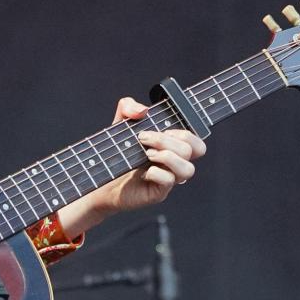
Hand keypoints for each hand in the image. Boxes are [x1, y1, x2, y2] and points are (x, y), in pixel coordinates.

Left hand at [101, 96, 206, 212]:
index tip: (163, 129)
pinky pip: (168, 181)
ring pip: (188, 169)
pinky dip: (157, 172)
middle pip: (191, 150)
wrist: (102, 173)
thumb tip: (143, 110)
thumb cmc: (117, 149)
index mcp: (172, 147)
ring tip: (147, 154)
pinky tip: (144, 171)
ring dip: (167, 156)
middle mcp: (174, 163)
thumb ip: (129, 107)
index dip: (186, 134)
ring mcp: (168, 178)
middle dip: (166, 140)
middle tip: (142, 138)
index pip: (196, 142)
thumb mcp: (120, 122)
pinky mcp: (158, 192)